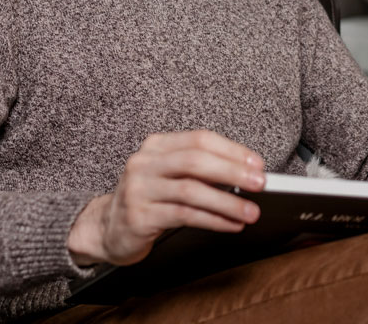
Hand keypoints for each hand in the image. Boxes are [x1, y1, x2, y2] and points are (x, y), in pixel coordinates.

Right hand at [67, 130, 264, 265]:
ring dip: (227, 202)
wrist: (107, 228)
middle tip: (260, 184)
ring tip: (250, 211)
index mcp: (156, 145)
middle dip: (233, 171)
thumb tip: (245, 174)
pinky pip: (184, 215)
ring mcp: (139, 189)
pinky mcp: (140, 216)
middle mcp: (145, 163)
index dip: (231, 150)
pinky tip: (230, 224)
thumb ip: (200, 170)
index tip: (257, 163)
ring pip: (191, 190)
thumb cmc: (149, 199)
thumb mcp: (170, 176)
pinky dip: (213, 220)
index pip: (199, 139)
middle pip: (195, 160)